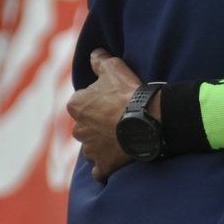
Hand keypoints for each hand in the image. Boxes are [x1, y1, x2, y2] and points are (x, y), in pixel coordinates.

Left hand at [68, 48, 142, 183]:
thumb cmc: (128, 92)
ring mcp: (90, 150)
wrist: (147, 120)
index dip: (98, 102)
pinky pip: (100, 170)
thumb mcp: (114, 67)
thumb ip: (99, 60)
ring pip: (92, 148)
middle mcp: (78, 130)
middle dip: (97, 125)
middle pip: (85, 127)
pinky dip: (106, 166)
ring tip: (121, 138)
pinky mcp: (102, 166)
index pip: (81, 104)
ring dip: (102, 145)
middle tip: (118, 120)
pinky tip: (119, 158)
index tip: (113, 101)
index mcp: (76, 106)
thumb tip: (93, 53)